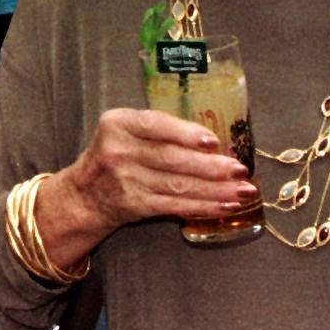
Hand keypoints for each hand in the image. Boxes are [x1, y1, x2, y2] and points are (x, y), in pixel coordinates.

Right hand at [51, 108, 255, 241]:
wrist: (86, 193)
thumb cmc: (117, 155)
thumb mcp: (126, 131)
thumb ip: (160, 130)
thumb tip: (215, 142)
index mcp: (117, 123)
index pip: (155, 125)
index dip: (186, 134)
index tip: (213, 141)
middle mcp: (118, 150)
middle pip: (172, 158)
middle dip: (211, 166)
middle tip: (240, 169)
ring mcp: (125, 180)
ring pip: (179, 185)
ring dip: (216, 190)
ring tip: (243, 190)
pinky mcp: (135, 204)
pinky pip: (175, 205)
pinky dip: (204, 206)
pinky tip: (225, 205)